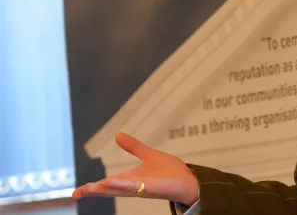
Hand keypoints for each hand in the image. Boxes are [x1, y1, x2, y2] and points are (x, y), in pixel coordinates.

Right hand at [72, 133, 199, 205]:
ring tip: (88, 188)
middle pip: (108, 190)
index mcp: (128, 180)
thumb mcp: (148, 155)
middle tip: (76, 194)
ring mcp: (141, 189)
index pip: (106, 185)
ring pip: (119, 189)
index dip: (91, 189)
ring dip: (104, 189)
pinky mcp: (151, 189)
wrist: (188, 179)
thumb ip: (133, 147)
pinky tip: (112, 182)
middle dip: (92, 191)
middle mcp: (132, 186)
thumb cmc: (170, 171)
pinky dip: (123, 185)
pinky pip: (134, 188)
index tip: (75, 193)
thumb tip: (117, 135)